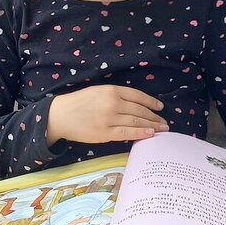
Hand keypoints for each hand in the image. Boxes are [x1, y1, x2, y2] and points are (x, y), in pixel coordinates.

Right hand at [46, 86, 168, 145]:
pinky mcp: (106, 132)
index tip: (160, 107)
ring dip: (152, 125)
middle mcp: (113, 103)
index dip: (151, 102)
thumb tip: (135, 105)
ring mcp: (110, 118)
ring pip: (136, 121)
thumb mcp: (97, 92)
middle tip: (165, 122)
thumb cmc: (78, 103)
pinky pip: (128, 132)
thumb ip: (115, 95)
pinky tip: (150, 134)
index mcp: (111, 90)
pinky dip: (141, 133)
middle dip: (154, 116)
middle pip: (140, 110)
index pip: (137, 96)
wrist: (61, 115)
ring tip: (162, 129)